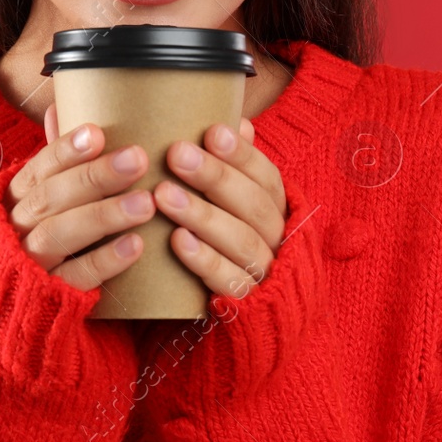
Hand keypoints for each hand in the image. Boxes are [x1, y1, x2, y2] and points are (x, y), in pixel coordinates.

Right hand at [1, 102, 157, 292]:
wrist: (14, 318)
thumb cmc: (36, 246)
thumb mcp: (36, 203)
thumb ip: (52, 163)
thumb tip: (57, 107)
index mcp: (12, 200)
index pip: (37, 169)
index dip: (65, 150)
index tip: (97, 133)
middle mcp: (14, 229)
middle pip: (50, 198)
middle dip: (94, 177)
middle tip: (138, 159)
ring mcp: (27, 265)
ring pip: (59, 234)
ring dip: (104, 215)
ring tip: (145, 202)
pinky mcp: (46, 299)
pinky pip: (74, 277)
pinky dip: (105, 261)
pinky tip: (136, 245)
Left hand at [155, 117, 287, 298]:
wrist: (252, 320)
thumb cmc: (231, 246)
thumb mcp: (237, 207)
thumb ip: (237, 169)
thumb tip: (237, 121)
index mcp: (277, 209)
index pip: (265, 176)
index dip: (241, 154)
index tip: (212, 131)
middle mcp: (278, 238)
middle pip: (253, 204)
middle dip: (215, 176)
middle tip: (176, 154)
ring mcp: (266, 273)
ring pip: (241, 240)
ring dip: (202, 215)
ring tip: (164, 195)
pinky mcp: (248, 306)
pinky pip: (230, 281)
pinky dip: (205, 261)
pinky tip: (178, 241)